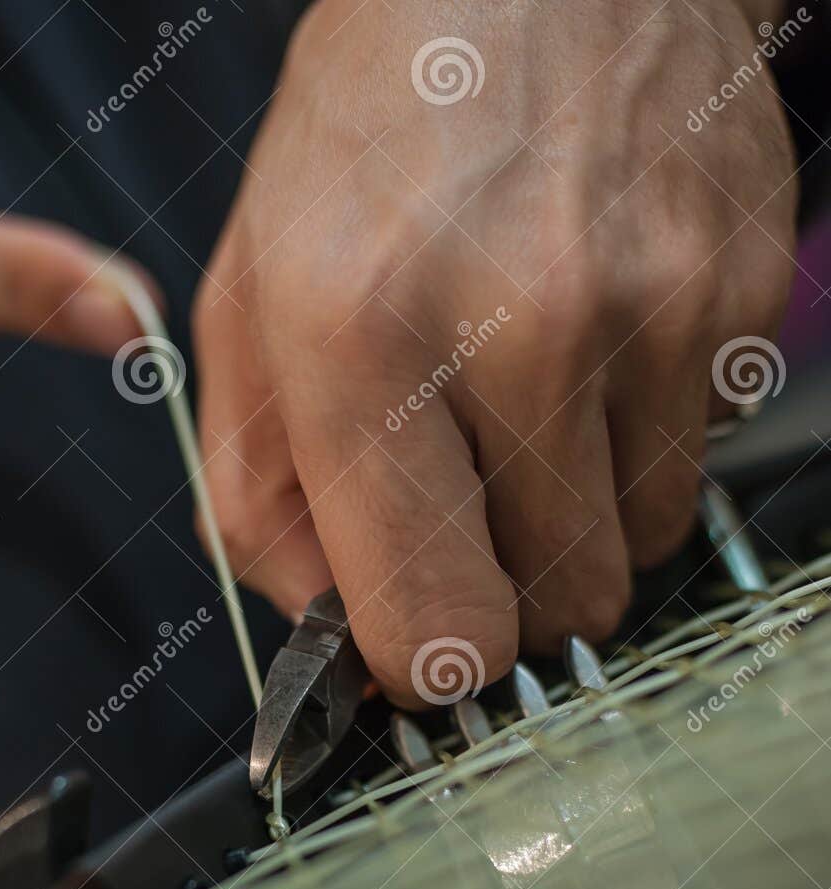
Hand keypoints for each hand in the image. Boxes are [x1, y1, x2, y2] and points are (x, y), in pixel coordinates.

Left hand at [194, 0, 797, 704]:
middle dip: (509, 583)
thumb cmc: (377, 126)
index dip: (429, 664)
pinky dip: (640, 438)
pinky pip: (694, 460)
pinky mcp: (736, 292)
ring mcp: (649, 308)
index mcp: (361, 336)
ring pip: (636, 549)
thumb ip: (261, 488)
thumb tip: (326, 628)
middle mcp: (518, 327)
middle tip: (473, 492)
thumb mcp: (250, 295)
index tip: (424, 637)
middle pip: (556, 609)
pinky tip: (594, 342)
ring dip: (581, 514)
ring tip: (532, 397)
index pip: (438, 629)